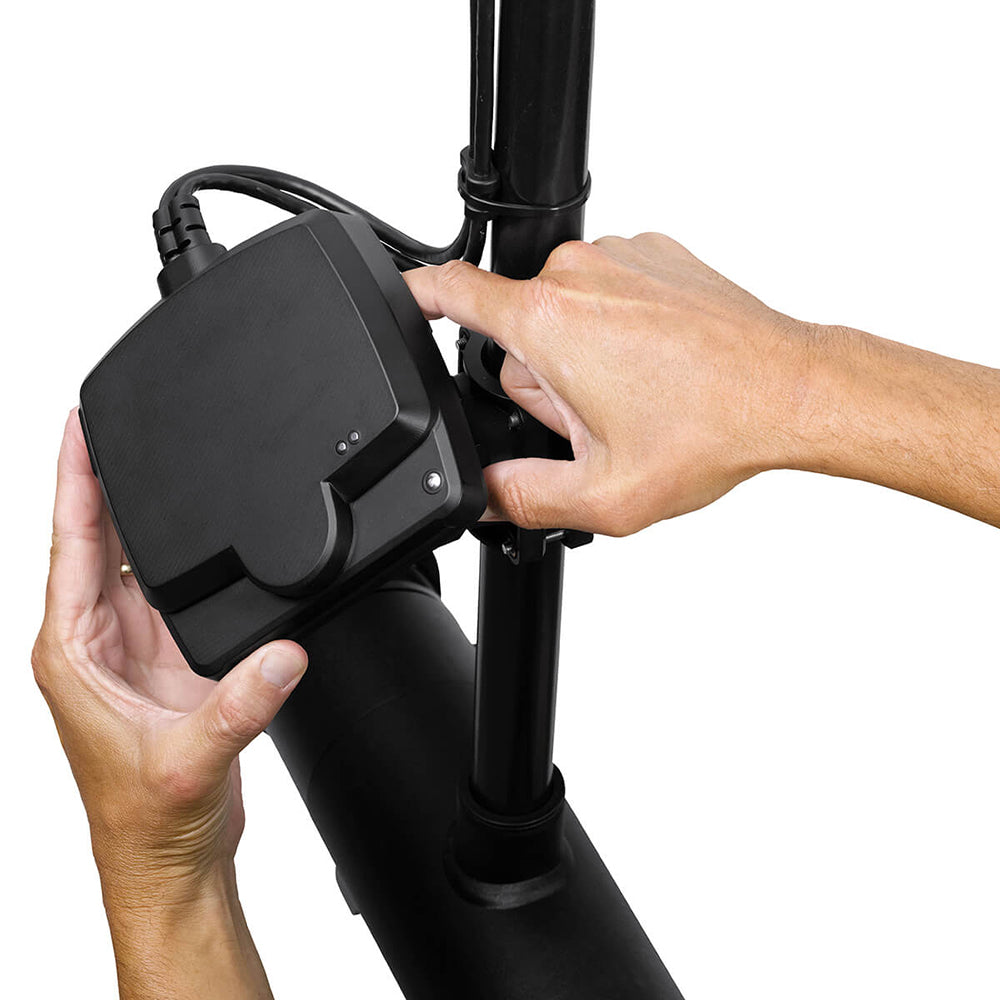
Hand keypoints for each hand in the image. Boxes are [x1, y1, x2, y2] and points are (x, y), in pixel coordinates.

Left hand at [32, 411, 306, 997]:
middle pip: (96, 539)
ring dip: (139, 513)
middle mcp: (95, 644)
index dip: (74, 482)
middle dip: (103, 478)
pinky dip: (176, 555)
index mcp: (74, 654)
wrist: (171, 858)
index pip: (70, 546)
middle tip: (114, 418)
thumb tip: (281, 654)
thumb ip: (239, 703)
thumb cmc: (149, 821)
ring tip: (150, 454)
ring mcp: (132, 649)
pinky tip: (190, 528)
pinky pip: (168, 589)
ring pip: (131, 561)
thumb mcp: (190, 761)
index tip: (76, 427)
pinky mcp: (167, 660)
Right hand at [405, 234, 814, 534]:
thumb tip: (482, 499)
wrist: (789, 393)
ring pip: (565, 315)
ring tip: (642, 392)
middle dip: (547, 383)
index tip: (396, 296)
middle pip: (520, 335)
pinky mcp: (655, 252)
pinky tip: (662, 365)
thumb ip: (523, 499)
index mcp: (548, 323)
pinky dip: (623, 327)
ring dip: (585, 357)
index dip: (415, 296)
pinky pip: (609, 292)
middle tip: (604, 418)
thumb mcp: (604, 493)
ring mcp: (620, 256)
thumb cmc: (709, 431)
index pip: (452, 291)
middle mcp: (577, 274)